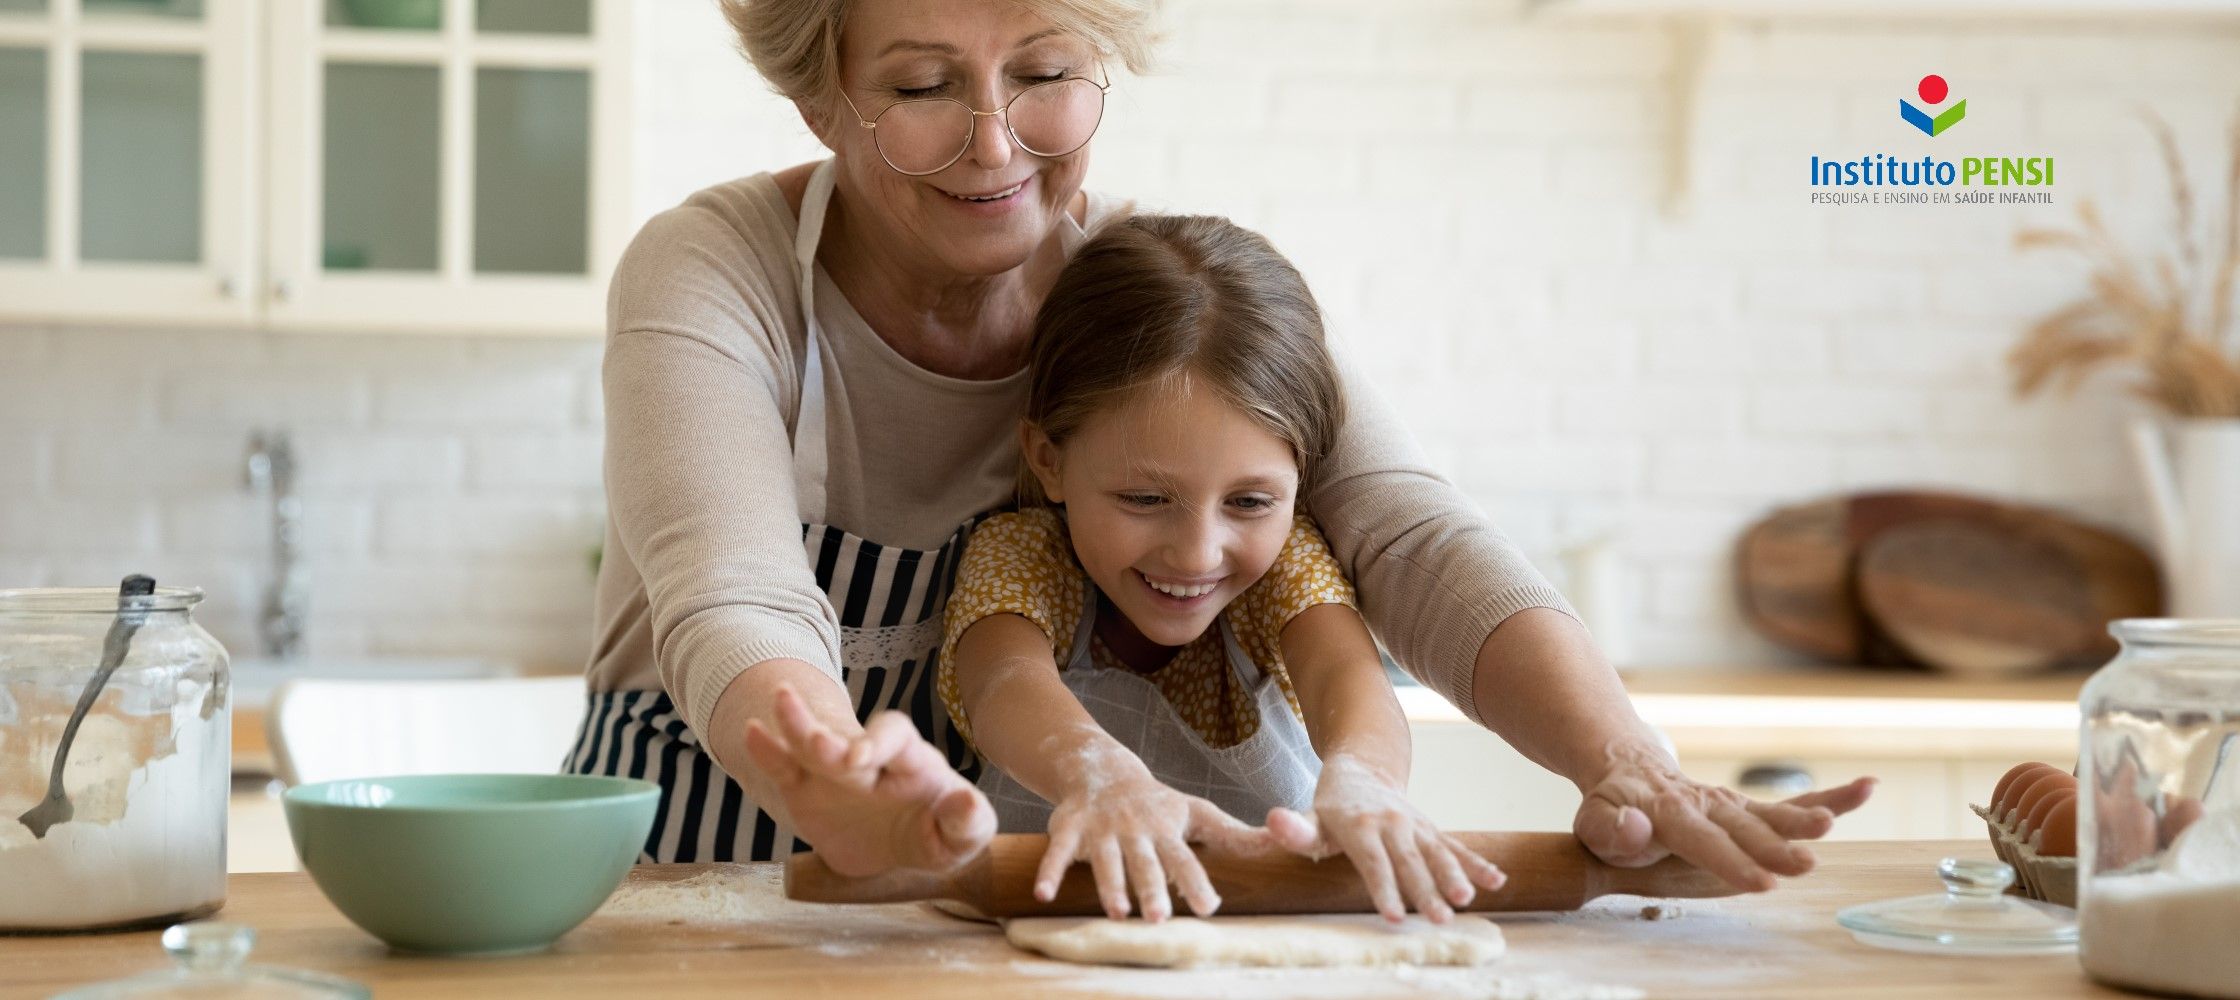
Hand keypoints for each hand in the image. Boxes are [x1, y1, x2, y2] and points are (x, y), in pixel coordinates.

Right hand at [741, 685, 994, 876]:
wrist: (895, 846)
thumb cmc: (936, 832)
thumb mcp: (960, 837)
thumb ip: (969, 823)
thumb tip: (965, 803)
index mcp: (910, 761)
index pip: (896, 736)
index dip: (879, 742)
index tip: (861, 760)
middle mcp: (868, 758)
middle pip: (847, 738)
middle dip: (833, 739)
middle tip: (818, 744)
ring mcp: (832, 772)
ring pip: (810, 742)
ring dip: (797, 723)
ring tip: (780, 701)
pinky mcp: (805, 790)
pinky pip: (783, 768)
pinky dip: (767, 751)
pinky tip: (752, 731)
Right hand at [1034, 759, 1267, 921]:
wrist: (1102, 769)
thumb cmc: (1157, 803)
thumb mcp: (1197, 813)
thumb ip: (1236, 836)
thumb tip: (1284, 843)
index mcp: (1167, 829)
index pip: (1185, 858)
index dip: (1196, 882)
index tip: (1209, 907)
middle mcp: (1136, 829)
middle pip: (1146, 862)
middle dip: (1153, 888)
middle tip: (1160, 918)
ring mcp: (1102, 827)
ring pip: (1106, 859)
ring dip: (1110, 886)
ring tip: (1118, 914)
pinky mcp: (1070, 826)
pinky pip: (1058, 850)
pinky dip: (1050, 870)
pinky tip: (1045, 895)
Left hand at [1266, 755, 1505, 923]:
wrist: (1362, 769)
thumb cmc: (1331, 806)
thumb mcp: (1309, 816)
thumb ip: (1295, 828)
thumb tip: (1272, 821)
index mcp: (1359, 825)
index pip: (1373, 862)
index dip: (1384, 887)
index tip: (1395, 915)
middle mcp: (1391, 824)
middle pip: (1410, 862)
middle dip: (1426, 890)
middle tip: (1439, 919)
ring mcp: (1415, 825)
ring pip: (1438, 852)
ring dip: (1455, 876)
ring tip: (1466, 901)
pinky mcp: (1431, 829)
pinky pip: (1456, 846)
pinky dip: (1476, 863)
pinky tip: (1496, 882)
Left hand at [1573, 744, 1874, 891]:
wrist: (1627, 772)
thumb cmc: (1610, 810)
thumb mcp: (1593, 822)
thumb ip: (1609, 829)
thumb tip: (1633, 828)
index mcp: (1667, 809)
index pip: (1701, 839)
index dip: (1731, 860)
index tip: (1762, 881)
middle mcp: (1706, 802)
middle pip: (1745, 828)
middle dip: (1775, 846)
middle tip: (1805, 863)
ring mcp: (1732, 803)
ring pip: (1774, 812)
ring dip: (1806, 818)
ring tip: (1834, 823)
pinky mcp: (1750, 808)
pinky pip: (1793, 803)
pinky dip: (1831, 798)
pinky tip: (1867, 788)